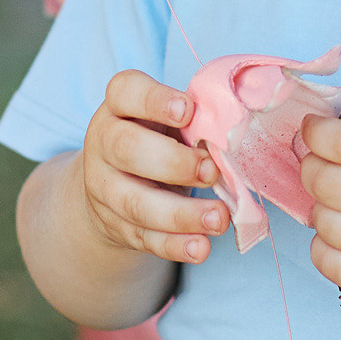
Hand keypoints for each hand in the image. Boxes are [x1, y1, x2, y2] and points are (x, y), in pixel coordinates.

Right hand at [76, 69, 227, 265]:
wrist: (113, 185)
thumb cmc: (155, 139)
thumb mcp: (167, 119)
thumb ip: (194, 119)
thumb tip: (237, 130)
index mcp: (118, 107)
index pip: (125, 91)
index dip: (154, 100)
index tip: (188, 110)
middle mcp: (103, 144)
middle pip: (126, 149)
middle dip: (173, 162)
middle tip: (212, 171)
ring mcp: (105, 189)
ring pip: (136, 203)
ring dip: (181, 214)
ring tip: (220, 218)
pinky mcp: (117, 227)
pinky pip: (145, 239)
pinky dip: (175, 246)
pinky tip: (201, 247)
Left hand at [298, 89, 340, 310]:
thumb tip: (338, 105)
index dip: (315, 132)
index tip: (312, 129)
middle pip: (324, 181)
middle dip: (311, 166)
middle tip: (320, 163)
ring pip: (323, 222)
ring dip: (319, 207)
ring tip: (339, 201)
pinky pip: (328, 264)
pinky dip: (323, 246)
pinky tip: (340, 233)